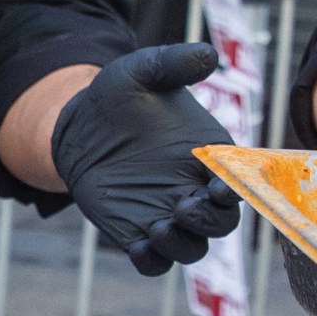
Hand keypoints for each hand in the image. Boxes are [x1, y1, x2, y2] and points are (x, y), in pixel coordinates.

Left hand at [49, 42, 246, 274]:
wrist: (79, 123)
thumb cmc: (121, 95)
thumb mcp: (143, 71)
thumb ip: (174, 63)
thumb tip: (209, 54)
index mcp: (208, 154)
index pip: (237, 180)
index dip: (234, 189)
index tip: (217, 185)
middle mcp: (194, 189)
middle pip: (222, 223)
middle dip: (209, 221)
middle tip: (183, 204)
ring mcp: (167, 214)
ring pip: (192, 249)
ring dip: (182, 245)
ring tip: (157, 226)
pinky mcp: (135, 231)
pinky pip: (152, 262)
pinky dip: (151, 260)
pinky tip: (137, 243)